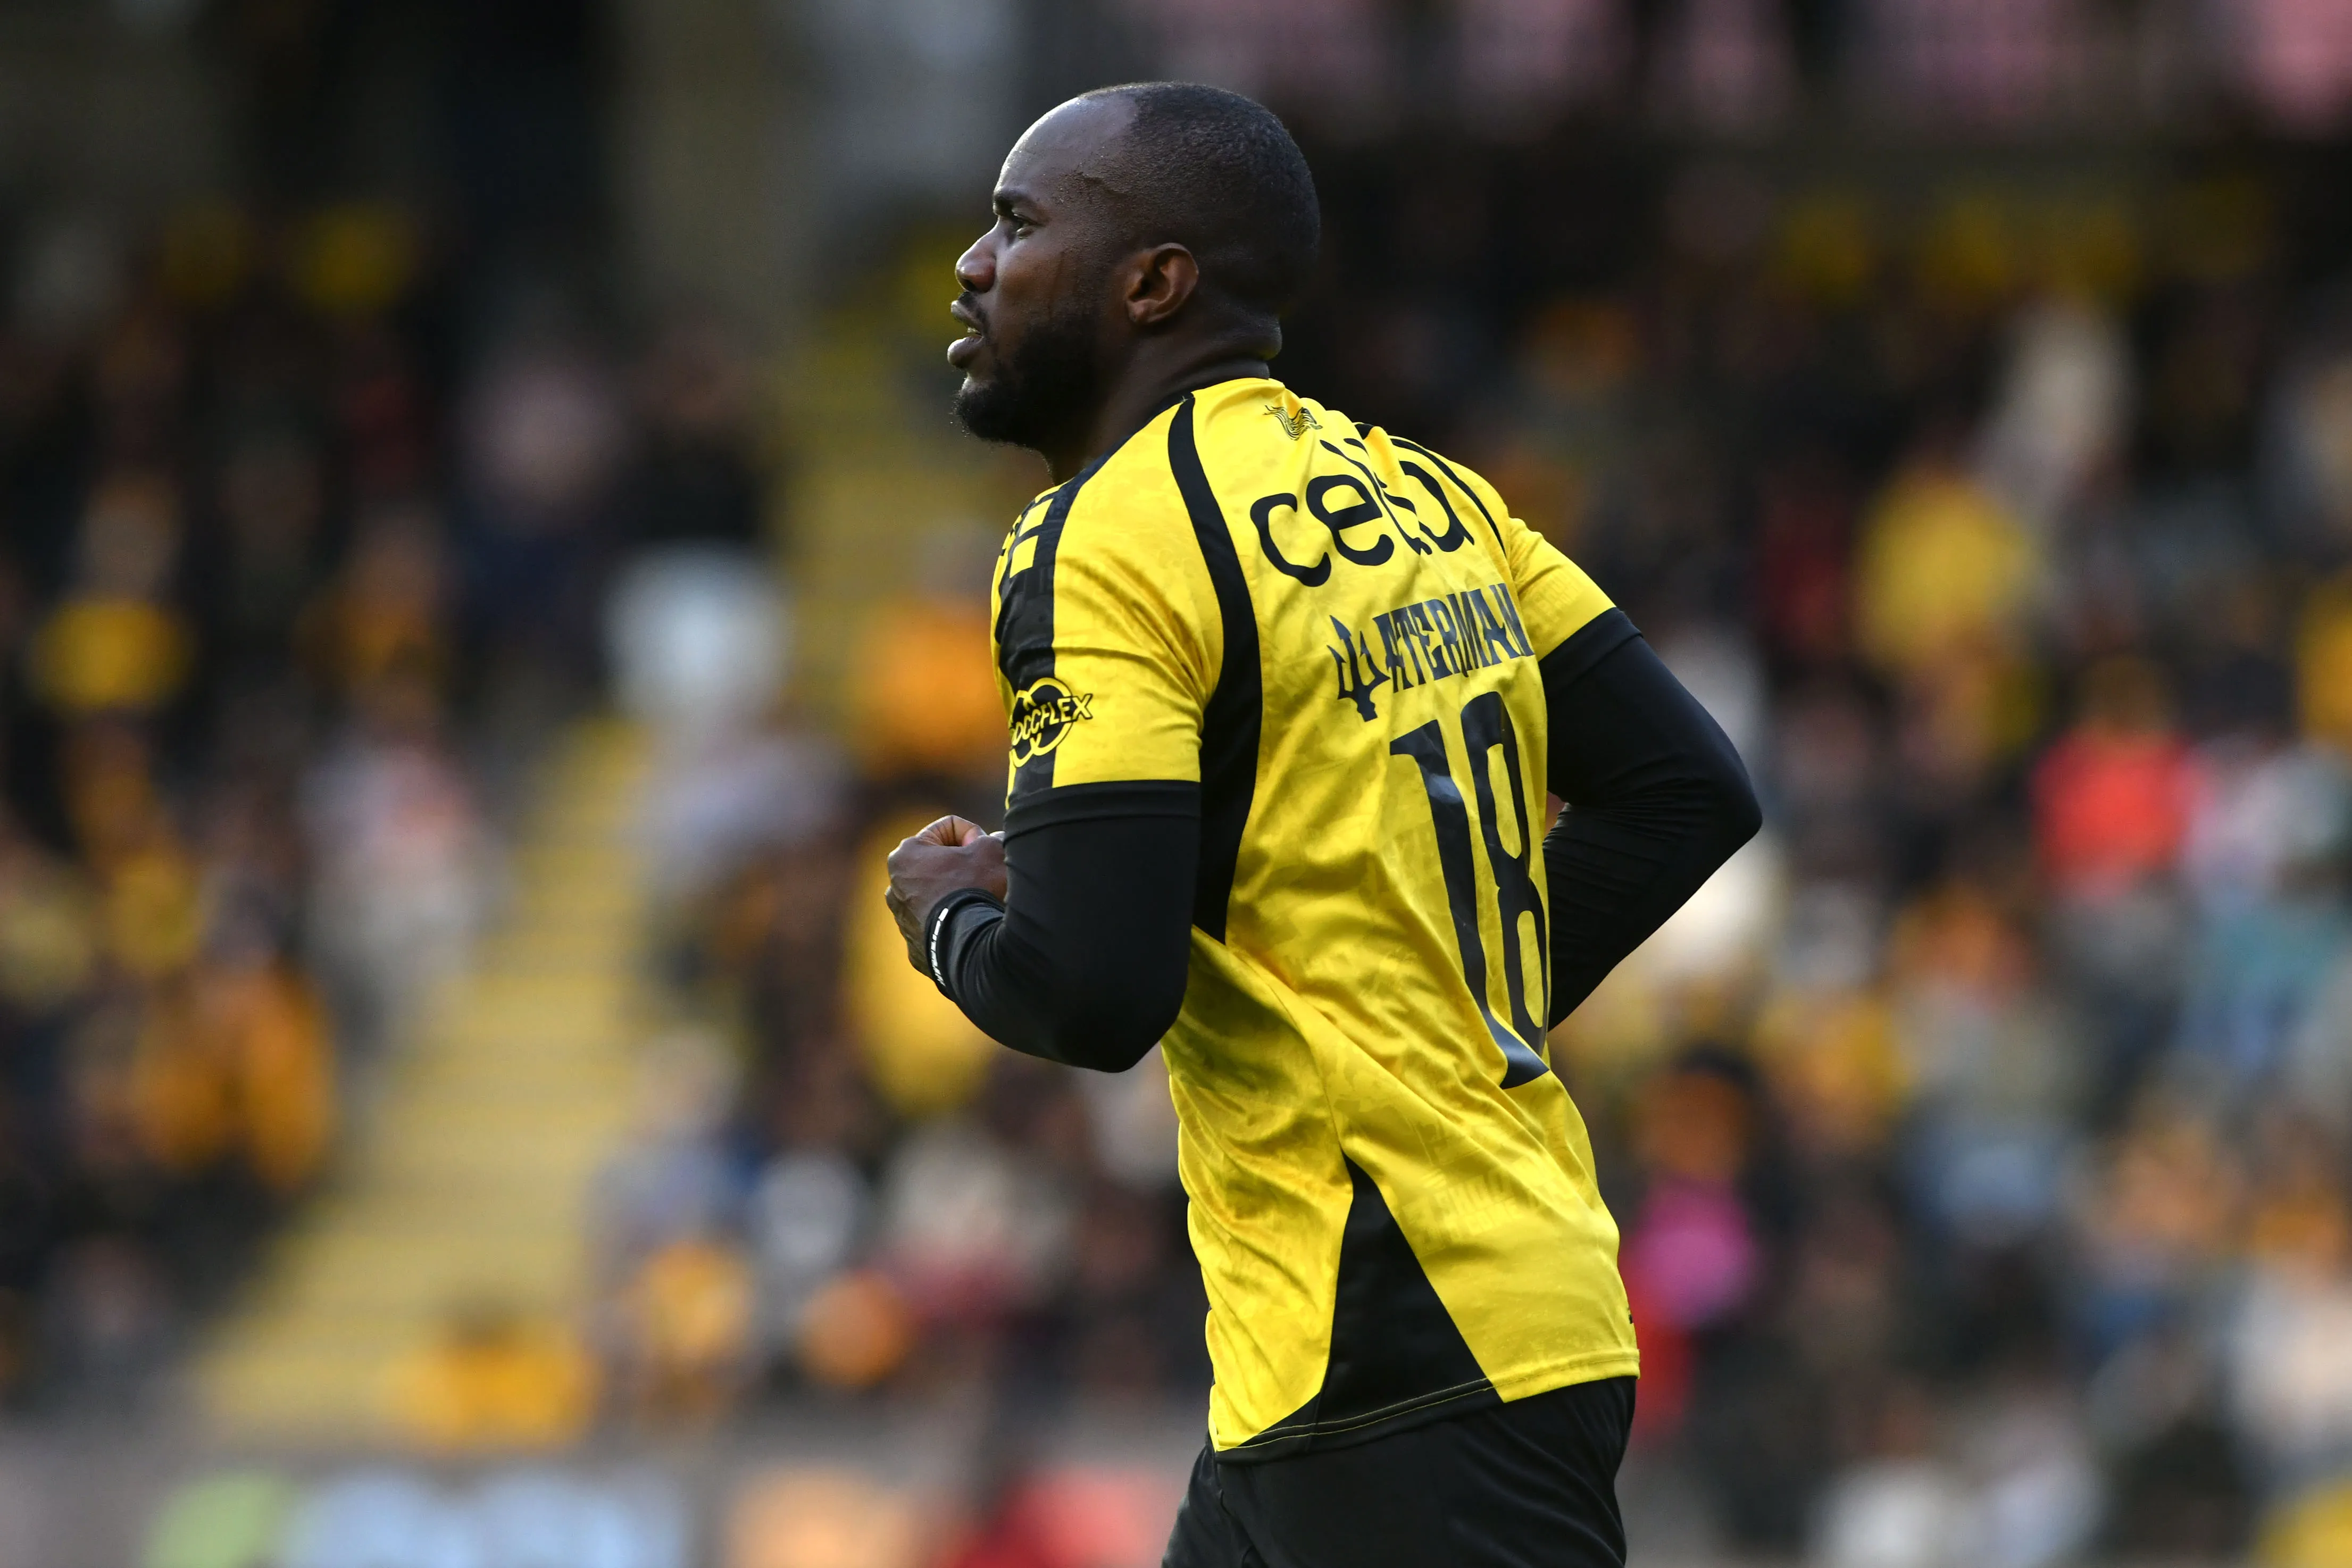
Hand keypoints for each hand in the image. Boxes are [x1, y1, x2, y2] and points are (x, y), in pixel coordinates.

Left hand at [885, 815, 1007, 973]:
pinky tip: (971, 926)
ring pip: (937, 894)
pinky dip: (954, 922)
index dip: (974, 836)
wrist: (972, 946)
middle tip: (986, 875)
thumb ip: (993, 838)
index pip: (948, 828)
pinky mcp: (915, 947)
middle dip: (964, 866)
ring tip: (979, 903)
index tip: (983, 854)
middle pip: (939, 863)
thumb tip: (995, 841)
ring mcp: (902, 919)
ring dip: (957, 893)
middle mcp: (895, 885)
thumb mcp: (992, 850)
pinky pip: (938, 925)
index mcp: (907, 854)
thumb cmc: (976, 889)